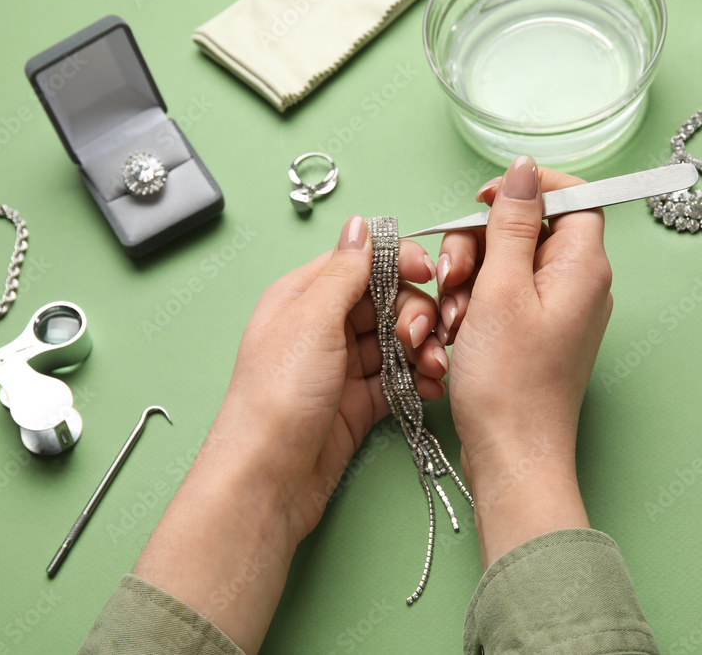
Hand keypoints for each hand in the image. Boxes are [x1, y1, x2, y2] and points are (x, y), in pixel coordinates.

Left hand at [133, 216, 446, 652]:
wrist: (269, 477)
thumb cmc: (278, 396)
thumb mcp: (311, 320)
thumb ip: (343, 272)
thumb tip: (359, 224)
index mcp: (303, 296)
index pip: (361, 262)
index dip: (399, 264)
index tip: (429, 275)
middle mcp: (323, 327)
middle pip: (386, 301)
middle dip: (414, 312)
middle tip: (420, 335)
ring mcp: (342, 366)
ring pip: (397, 341)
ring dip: (422, 347)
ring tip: (432, 367)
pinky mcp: (359, 402)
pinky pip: (399, 379)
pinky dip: (419, 379)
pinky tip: (432, 387)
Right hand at [436, 156, 613, 567]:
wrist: (511, 455)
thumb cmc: (510, 382)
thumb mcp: (501, 289)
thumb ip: (512, 222)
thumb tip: (524, 170)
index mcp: (582, 266)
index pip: (571, 195)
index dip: (525, 189)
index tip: (483, 202)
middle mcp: (576, 284)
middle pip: (527, 229)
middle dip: (479, 244)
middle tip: (453, 276)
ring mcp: (555, 311)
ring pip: (506, 264)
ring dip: (469, 280)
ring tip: (453, 318)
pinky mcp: (534, 334)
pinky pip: (502, 298)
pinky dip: (474, 307)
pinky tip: (455, 334)